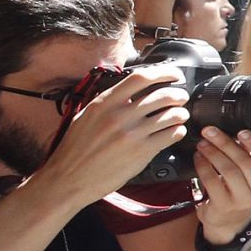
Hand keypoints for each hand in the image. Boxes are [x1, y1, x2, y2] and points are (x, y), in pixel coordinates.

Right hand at [32, 67, 190, 203]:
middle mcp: (119, 116)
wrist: (69, 178)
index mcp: (104, 103)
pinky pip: (171, 135)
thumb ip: (107, 103)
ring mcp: (132, 134)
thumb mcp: (86, 116)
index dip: (163, 73)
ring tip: (181, 115)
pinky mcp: (142, 153)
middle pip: (162, 95)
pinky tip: (176, 131)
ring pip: (171, 115)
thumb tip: (128, 92)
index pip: (140, 78)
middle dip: (178, 94)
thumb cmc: (75, 149)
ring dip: (181, 114)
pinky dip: (178, 131)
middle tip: (181, 97)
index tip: (173, 74)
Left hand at [194, 128, 250, 243]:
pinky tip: (199, 157)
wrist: (229, 218)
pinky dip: (203, 166)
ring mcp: (244, 201)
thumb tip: (236, 129)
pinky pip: (212, 181)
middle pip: (245, 162)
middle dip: (225, 143)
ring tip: (203, 143)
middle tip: (211, 131)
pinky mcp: (224, 206)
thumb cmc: (243, 187)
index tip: (242, 131)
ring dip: (213, 153)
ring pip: (228, 170)